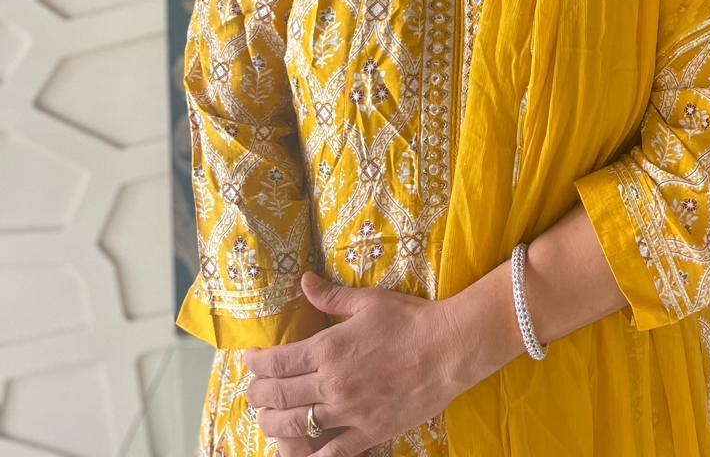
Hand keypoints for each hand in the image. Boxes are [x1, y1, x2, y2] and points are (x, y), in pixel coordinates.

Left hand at [244, 272, 475, 455]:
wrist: (450, 348)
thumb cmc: (410, 320)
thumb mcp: (368, 301)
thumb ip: (331, 295)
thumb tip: (303, 281)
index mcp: (328, 348)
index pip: (278, 362)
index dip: (257, 363)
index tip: (249, 362)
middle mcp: (331, 384)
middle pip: (280, 397)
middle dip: (258, 396)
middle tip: (252, 393)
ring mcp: (348, 412)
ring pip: (296, 427)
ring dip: (273, 426)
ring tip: (267, 420)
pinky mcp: (367, 433)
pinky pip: (330, 454)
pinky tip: (297, 455)